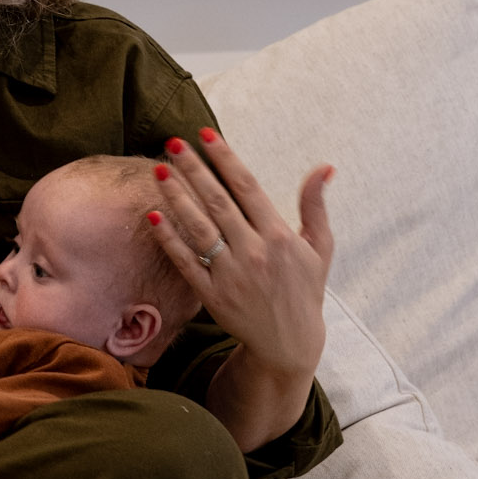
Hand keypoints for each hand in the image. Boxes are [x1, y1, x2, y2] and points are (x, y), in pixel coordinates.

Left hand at [147, 130, 333, 450]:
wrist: (290, 344)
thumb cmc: (304, 289)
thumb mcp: (320, 248)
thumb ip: (315, 206)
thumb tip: (324, 167)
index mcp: (280, 236)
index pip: (248, 188)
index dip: (226, 159)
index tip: (206, 134)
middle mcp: (255, 253)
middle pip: (218, 203)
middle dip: (194, 170)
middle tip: (172, 142)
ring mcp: (232, 275)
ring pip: (199, 229)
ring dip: (177, 198)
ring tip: (159, 170)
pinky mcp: (213, 296)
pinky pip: (187, 263)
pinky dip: (169, 240)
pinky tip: (153, 216)